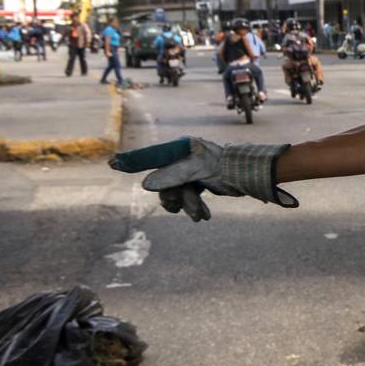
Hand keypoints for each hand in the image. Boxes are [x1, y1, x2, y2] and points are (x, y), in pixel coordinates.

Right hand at [109, 136, 295, 220]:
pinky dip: (195, 207)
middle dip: (172, 197)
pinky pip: (189, 195)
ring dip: (186, 205)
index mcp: (183, 149)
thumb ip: (172, 176)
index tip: (113, 163)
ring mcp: (193, 170)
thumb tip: (146, 185)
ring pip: (177, 192)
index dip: (133, 161)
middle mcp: (186, 157)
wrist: (251, 176)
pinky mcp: (201, 181)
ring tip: (198, 215)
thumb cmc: (226, 168)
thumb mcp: (197, 171)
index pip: (152, 156)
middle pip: (165, 182)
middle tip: (177, 208)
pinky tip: (204, 217)